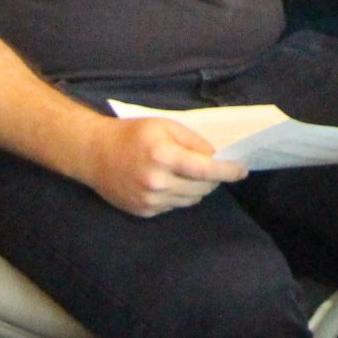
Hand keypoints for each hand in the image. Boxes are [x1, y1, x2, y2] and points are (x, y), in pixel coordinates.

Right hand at [77, 116, 249, 216]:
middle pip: (202, 188)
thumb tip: (217, 157)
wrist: (94, 154)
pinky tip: (168, 182)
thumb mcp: (165, 126)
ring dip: (197, 188)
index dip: (229, 171)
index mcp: (163, 156)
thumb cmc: (132, 134)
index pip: (206, 170)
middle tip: (214, 167)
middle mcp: (157, 182)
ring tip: (187, 173)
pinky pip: (174, 206)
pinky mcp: (143, 211)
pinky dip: (179, 195)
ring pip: (191, 200)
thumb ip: (194, 141)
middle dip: (214, 178)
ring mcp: (149, 200)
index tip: (243, 169)